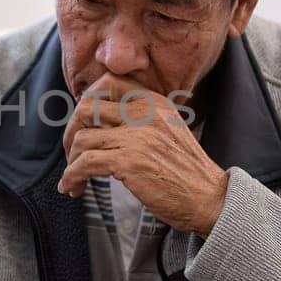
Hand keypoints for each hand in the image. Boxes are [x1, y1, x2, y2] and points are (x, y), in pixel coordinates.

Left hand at [55, 72, 229, 238]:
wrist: (209, 199)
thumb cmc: (187, 172)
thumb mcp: (168, 130)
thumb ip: (141, 119)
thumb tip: (100, 120)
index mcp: (154, 102)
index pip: (108, 82)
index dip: (86, 101)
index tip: (83, 124)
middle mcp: (145, 113)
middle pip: (86, 107)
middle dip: (70, 132)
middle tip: (72, 153)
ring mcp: (136, 137)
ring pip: (82, 138)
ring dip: (70, 161)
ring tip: (73, 178)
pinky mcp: (129, 162)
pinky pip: (85, 163)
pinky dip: (71, 177)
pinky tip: (73, 187)